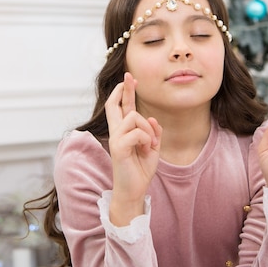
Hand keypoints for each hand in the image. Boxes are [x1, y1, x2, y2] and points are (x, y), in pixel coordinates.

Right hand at [105, 72, 162, 224]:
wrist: (134, 191)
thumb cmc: (140, 170)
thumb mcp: (152, 147)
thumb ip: (153, 131)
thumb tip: (151, 118)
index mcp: (124, 131)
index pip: (121, 107)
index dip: (125, 92)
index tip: (131, 79)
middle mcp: (116, 132)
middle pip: (114, 104)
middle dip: (123, 89)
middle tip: (129, 75)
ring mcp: (116, 139)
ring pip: (134, 117)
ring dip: (147, 129)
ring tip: (150, 144)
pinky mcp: (118, 147)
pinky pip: (137, 132)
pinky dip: (147, 139)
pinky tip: (147, 150)